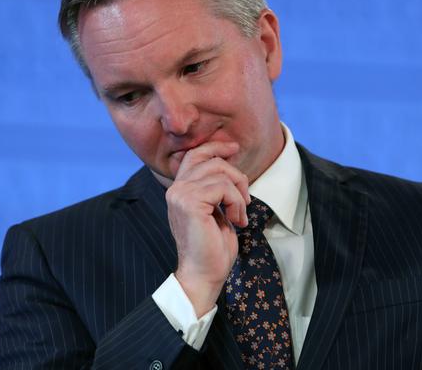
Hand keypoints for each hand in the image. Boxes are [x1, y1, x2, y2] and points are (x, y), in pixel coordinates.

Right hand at [166, 141, 250, 316]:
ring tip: (240, 215)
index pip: (195, 156)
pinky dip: (236, 202)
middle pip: (211, 160)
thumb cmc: (212, 247)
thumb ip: (214, 188)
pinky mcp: (189, 202)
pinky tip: (236, 220)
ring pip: (221, 173)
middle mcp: (175, 189)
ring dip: (239, 194)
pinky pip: (223, 187)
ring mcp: (180, 195)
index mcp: (179, 190)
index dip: (216, 147)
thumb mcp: (215, 210)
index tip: (234, 148)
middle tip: (246, 199)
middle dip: (236, 176)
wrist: (203, 274)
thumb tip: (227, 164)